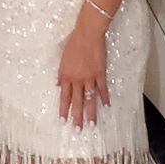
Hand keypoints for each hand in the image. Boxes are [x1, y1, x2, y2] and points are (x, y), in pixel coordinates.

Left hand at [57, 13, 110, 128]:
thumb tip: (58, 84)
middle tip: (77, 130)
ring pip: (89, 99)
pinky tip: (106, 106)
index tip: (63, 121)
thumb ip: (61, 74)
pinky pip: (102, 88)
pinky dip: (104, 97)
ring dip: (91, 113)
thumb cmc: (74, 42)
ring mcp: (88, 77)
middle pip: (76, 102)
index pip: (64, 97)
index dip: (64, 109)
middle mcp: (76, 79)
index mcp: (65, 75)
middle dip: (76, 117)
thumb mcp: (63, 59)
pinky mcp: (100, 73)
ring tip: (92, 124)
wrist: (87, 33)